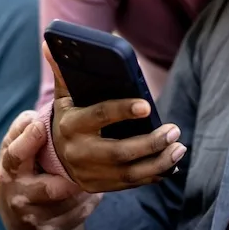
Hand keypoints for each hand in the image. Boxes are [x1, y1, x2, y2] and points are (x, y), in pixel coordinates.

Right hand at [0, 110, 99, 229]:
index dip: (29, 140)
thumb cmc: (21, 171)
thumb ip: (22, 128)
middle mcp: (20, 198)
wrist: (19, 219)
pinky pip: (82, 211)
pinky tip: (95, 186)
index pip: (16, 156)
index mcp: (9, 172)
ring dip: (88, 185)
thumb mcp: (13, 148)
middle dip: (73, 177)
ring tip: (100, 169)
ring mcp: (37, 218)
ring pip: (73, 200)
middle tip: (91, 160)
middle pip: (51, 189)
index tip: (43, 126)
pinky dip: (91, 198)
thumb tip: (35, 117)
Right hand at [48, 45, 184, 192]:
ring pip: (129, 173)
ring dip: (159, 162)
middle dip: (150, 143)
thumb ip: (63, 72)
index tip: (146, 104)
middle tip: (174, 130)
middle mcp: (78, 153)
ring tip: (179, 147)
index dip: (122, 110)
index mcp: (70, 125)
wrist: (52, 156)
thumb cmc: (69, 116)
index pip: (99, 116)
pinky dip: (153, 175)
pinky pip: (130, 184)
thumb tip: (49, 43)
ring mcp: (89, 174)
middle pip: (118, 153)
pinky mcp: (99, 186)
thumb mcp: (63, 97)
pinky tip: (171, 164)